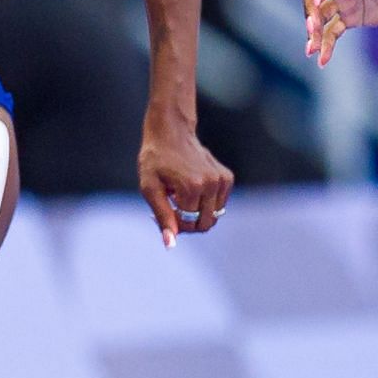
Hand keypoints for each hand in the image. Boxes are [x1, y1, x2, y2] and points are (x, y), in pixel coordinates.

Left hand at [138, 116, 233, 247]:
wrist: (171, 133)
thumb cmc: (155, 160)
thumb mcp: (149, 188)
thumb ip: (162, 217)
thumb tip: (170, 244)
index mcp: (192, 188)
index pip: (187, 225)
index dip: (173, 223)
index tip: (162, 208)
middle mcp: (211, 184)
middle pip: (204, 224)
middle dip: (187, 223)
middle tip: (171, 206)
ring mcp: (222, 180)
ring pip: (213, 217)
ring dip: (196, 213)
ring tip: (180, 196)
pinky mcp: (227, 178)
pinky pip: (219, 205)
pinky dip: (205, 204)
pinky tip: (191, 189)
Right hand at [303, 0, 377, 66]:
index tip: (321, 2)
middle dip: (310, 11)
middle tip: (312, 27)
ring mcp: (344, 2)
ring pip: (320, 17)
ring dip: (313, 32)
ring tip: (311, 49)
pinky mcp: (350, 19)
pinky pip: (332, 32)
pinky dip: (325, 46)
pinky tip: (322, 60)